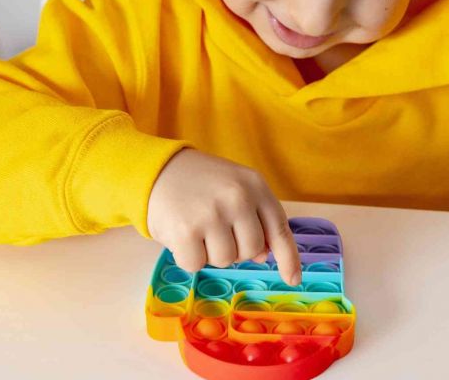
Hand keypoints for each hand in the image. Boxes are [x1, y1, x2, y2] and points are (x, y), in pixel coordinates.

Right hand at [147, 148, 301, 285]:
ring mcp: (212, 214)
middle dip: (235, 248)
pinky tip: (182, 235)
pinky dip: (188, 257)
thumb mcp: (236, 188)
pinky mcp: (186, 231)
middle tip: (216, 228)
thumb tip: (263, 256)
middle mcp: (237, 197)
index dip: (288, 259)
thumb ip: (255, 218)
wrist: (156, 170)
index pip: (279, 229)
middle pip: (252, 250)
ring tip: (198, 228)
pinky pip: (196, 265)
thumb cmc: (200, 184)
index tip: (293, 279)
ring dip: (210, 253)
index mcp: (255, 185)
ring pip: (225, 261)